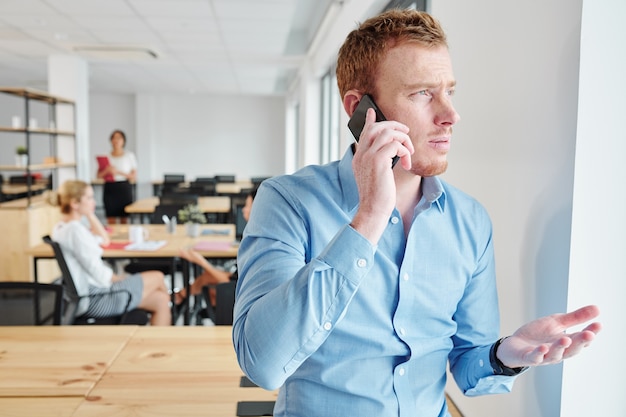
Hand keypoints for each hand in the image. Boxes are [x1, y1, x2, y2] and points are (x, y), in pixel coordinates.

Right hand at [351, 108, 411, 243]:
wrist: (373, 210)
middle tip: (406, 134)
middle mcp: (361, 154)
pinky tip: (406, 163)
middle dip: (395, 127)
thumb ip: (379, 161)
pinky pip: (394, 145)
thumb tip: (390, 151)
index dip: (370, 121)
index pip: (363, 133)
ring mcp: (368, 156)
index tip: (372, 112)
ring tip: (408, 152)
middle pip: (377, 128)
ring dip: (403, 140)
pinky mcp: (378, 161)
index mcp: (358, 157)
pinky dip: (404, 151)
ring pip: (388, 133)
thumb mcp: (375, 176)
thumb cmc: (377, 197)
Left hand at [497, 305, 601, 367]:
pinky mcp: (528, 357)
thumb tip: (598, 309)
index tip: (599, 324)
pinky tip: (543, 347)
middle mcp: (558, 352)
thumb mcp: (557, 322)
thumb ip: (575, 318)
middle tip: (589, 334)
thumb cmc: (537, 335)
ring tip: (565, 338)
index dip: (591, 333)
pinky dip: (539, 353)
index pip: (582, 339)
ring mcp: (544, 356)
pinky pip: (535, 357)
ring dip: (560, 347)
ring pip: (555, 354)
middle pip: (572, 349)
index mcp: (567, 343)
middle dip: (580, 342)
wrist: (514, 345)